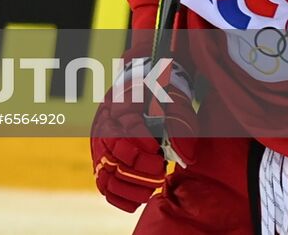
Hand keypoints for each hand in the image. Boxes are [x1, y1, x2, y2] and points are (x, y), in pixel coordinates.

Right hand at [90, 57, 196, 211]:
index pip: (122, 129)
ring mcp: (101, 146)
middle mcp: (105, 126)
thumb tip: (185, 157)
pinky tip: (141, 196)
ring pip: (106, 173)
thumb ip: (181, 126)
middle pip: (113, 153)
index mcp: (119, 105)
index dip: (140, 141)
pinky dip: (121, 196)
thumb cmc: (163, 98)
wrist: (146, 90)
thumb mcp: (175, 104)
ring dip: (131, 185)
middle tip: (159, 167)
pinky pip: (104, 186)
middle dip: (139, 166)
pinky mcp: (103, 163)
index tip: (156, 148)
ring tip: (153, 183)